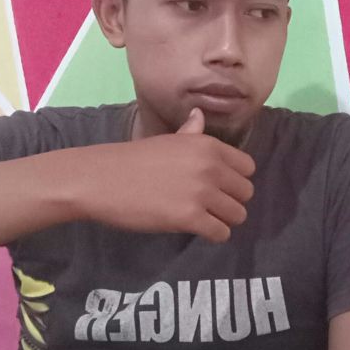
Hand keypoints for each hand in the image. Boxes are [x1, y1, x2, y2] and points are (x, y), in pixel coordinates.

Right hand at [80, 108, 254, 241]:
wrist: (102, 179)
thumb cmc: (133, 159)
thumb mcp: (168, 141)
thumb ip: (191, 133)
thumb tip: (200, 115)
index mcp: (208, 145)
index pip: (248, 167)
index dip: (236, 179)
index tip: (220, 187)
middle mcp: (210, 166)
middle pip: (246, 193)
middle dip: (232, 201)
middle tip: (211, 206)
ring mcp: (201, 192)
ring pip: (237, 215)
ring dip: (223, 220)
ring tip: (204, 219)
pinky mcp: (190, 217)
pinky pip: (220, 233)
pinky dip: (213, 235)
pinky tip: (197, 229)